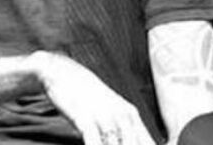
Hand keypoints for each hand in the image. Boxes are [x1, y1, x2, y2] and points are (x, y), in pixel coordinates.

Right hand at [28, 51, 155, 144]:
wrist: (63, 74)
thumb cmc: (87, 97)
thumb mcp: (109, 111)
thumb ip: (121, 129)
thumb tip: (131, 139)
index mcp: (131, 114)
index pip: (148, 142)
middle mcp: (122, 115)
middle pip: (136, 144)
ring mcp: (105, 116)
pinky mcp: (86, 119)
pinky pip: (95, 141)